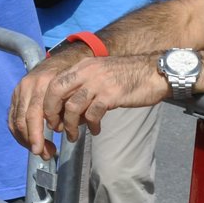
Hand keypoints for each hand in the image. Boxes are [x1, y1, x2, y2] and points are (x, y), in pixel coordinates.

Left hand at [9, 52, 168, 156]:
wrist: (155, 72)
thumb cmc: (128, 77)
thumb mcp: (101, 75)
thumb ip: (83, 88)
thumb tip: (68, 111)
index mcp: (82, 66)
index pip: (54, 82)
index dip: (48, 103)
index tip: (51, 118)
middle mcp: (87, 72)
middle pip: (56, 92)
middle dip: (51, 113)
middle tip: (56, 128)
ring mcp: (99, 83)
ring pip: (72, 107)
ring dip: (70, 126)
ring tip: (73, 136)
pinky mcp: (111, 95)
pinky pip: (93, 115)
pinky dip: (92, 126)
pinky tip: (96, 130)